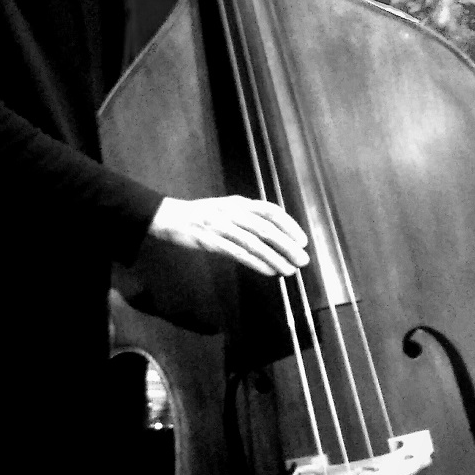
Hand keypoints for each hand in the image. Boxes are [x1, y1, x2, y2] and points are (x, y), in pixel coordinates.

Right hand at [149, 195, 308, 277]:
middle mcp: (233, 212)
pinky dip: (257, 263)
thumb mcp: (227, 208)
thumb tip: (276, 234)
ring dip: (275, 258)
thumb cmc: (203, 214)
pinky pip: (239, 254)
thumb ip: (248, 217)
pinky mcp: (212, 242)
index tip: (303, 240)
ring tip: (290, 271)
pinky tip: (270, 272)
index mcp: (239, 202)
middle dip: (287, 246)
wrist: (171, 217)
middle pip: (266, 229)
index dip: (290, 225)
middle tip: (303, 260)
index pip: (270, 211)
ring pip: (255, 244)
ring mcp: (222, 227)